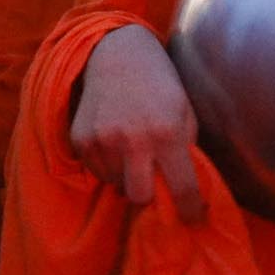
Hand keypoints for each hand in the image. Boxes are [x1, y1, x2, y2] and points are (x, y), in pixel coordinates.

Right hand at [70, 26, 206, 222]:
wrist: (118, 55)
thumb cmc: (160, 86)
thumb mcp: (184, 112)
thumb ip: (185, 150)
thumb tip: (186, 190)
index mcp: (167, 133)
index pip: (182, 187)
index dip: (191, 210)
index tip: (193, 219)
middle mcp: (133, 140)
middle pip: (140, 198)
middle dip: (149, 196)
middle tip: (154, 181)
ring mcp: (103, 140)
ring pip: (117, 185)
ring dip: (127, 177)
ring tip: (132, 150)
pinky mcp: (81, 139)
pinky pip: (97, 171)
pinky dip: (108, 165)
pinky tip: (115, 142)